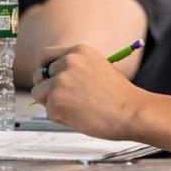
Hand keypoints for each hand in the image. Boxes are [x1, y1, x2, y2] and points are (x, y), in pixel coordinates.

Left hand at [30, 44, 145, 139]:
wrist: (131, 112)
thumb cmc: (120, 96)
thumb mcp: (98, 68)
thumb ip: (76, 69)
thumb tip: (53, 78)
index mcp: (79, 51)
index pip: (45, 55)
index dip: (45, 69)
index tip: (49, 79)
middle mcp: (68, 62)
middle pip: (39, 75)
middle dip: (47, 88)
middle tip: (64, 99)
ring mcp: (60, 81)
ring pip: (39, 93)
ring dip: (52, 104)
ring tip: (75, 109)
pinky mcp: (56, 100)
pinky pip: (48, 112)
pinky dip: (61, 119)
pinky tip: (80, 117)